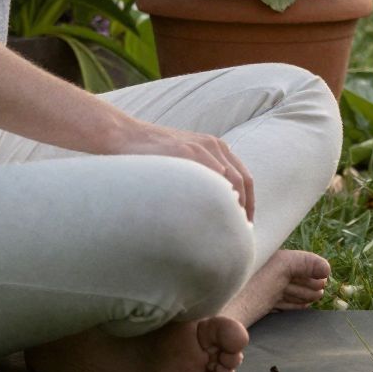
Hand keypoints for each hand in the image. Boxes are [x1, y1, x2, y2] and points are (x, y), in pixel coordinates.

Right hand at [109, 116, 253, 220]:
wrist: (124, 135)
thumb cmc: (151, 154)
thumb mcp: (184, 159)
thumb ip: (201, 174)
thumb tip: (210, 210)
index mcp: (216, 147)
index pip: (244, 178)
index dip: (248, 204)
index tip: (245, 226)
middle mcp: (213, 146)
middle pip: (242, 182)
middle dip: (243, 210)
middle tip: (239, 235)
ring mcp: (200, 148)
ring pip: (230, 182)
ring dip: (232, 207)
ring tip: (227, 231)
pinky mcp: (186, 152)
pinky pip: (209, 178)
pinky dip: (214, 198)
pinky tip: (210, 217)